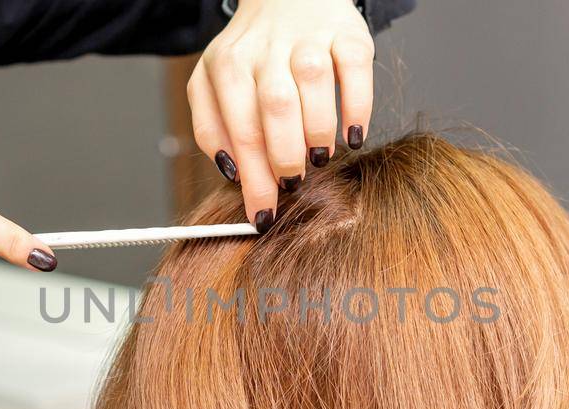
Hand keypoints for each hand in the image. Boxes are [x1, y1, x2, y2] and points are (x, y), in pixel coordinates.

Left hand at [189, 0, 372, 228]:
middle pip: (274, 107)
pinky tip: (352, 134)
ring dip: (318, 131)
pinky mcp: (347, 34)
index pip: (240, 130)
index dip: (253, 179)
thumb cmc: (253, 57)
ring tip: (318, 157)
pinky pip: (355, 69)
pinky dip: (357, 106)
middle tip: (292, 184)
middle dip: (284, 156)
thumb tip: (233, 174)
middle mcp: (267, 50)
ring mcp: (308, 39)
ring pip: (313, 84)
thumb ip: (212, 128)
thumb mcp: (213, 85)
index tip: (262, 214)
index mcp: (228, 67)